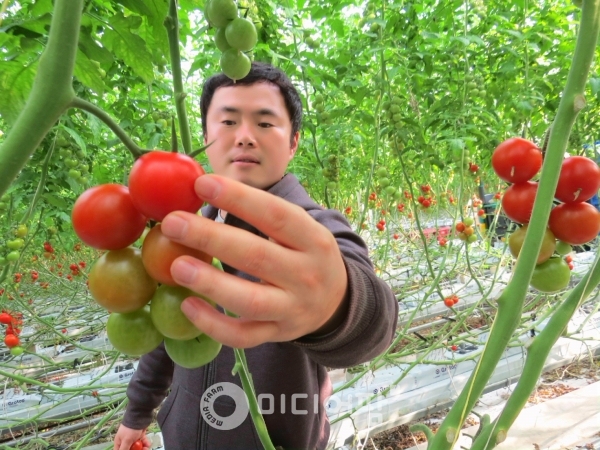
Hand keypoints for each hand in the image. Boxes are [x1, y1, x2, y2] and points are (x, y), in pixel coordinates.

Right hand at [113, 424, 151, 449]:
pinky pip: (142, 441)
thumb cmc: (130, 429)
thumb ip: (123, 449)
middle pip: (130, 449)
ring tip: (146, 448)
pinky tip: (148, 444)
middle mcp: (125, 440)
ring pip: (137, 446)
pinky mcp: (139, 434)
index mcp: (119, 442)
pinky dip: (145, 443)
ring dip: (142, 448)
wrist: (139, 416)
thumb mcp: (126, 441)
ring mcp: (133, 437)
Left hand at [160, 174, 348, 347]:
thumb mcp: (299, 230)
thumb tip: (202, 187)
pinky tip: (188, 305)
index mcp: (313, 240)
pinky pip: (244, 336)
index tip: (202, 184)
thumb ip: (261, 214)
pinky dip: (214, 324)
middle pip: (257, 256)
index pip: (276, 215)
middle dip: (212, 238)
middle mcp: (307, 275)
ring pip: (251, 301)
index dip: (239, 198)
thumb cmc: (305, 254)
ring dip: (212, 284)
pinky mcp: (278, 334)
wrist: (337, 300)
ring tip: (177, 266)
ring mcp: (292, 309)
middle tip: (173, 222)